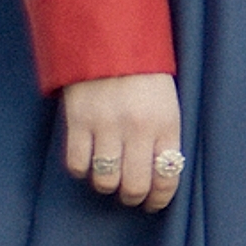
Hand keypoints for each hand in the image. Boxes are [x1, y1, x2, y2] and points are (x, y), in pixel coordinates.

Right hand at [60, 73, 184, 212]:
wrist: (112, 41)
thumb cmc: (145, 76)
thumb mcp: (168, 104)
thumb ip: (164, 137)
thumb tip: (158, 176)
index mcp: (166, 123)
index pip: (168, 175)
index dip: (160, 198)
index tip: (153, 204)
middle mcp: (138, 128)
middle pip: (134, 185)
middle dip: (132, 197)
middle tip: (130, 195)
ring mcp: (106, 125)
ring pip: (105, 179)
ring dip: (106, 185)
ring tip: (108, 178)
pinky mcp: (78, 121)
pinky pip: (77, 164)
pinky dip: (81, 170)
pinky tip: (88, 161)